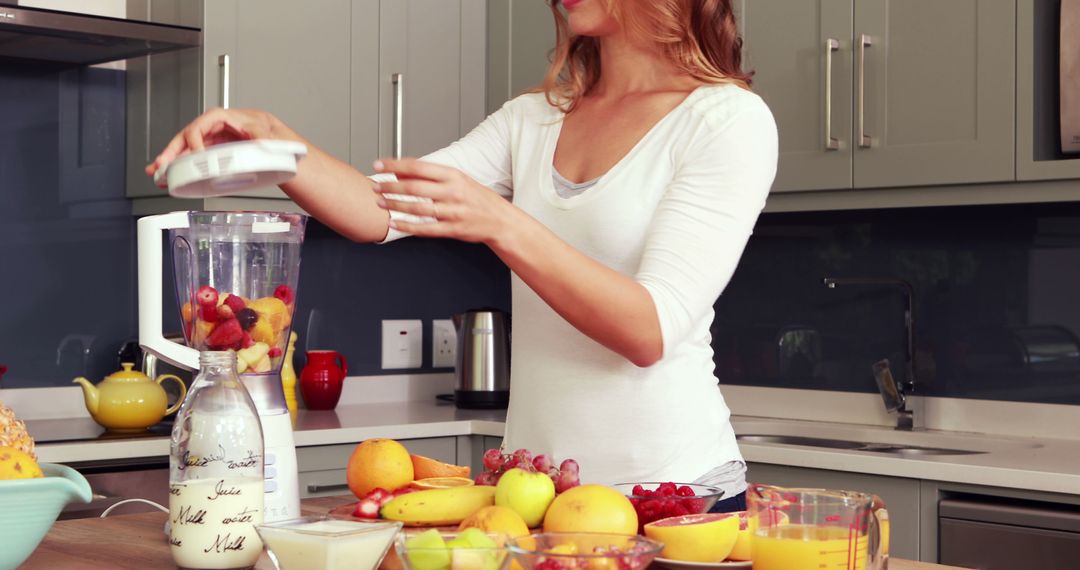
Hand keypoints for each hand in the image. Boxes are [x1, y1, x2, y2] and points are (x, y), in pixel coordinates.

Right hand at [144, 108, 288, 182]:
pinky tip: (170, 173)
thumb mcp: (263, 129)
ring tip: (158, 172)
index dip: (194, 142)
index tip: (194, 157)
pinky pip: (191, 156)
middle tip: (162, 164)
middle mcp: (210, 127)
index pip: (198, 128)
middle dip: (171, 152)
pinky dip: (180, 165)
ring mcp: (208, 139)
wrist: (269, 134)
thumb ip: (261, 134)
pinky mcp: (210, 149)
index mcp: (219, 118)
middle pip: (185, 138)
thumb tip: (261, 141)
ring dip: (170, 160)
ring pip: (185, 148)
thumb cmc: (262, 127)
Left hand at [372, 158, 515, 244]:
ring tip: (381, 202)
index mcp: (454, 176)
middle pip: (415, 188)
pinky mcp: (453, 229)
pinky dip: (408, 226)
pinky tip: (395, 224)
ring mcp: (453, 212)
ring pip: (418, 208)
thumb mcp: (458, 180)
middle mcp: (453, 192)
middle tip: (375, 186)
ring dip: (396, 205)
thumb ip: (430, 176)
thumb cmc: (478, 198)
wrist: (501, 220)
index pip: (419, 167)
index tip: (379, 165)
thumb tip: (402, 172)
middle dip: (391, 187)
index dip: (395, 165)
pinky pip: (426, 229)